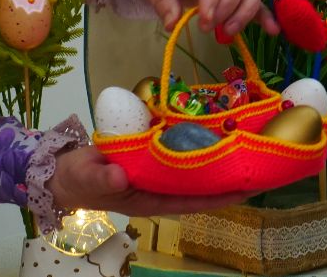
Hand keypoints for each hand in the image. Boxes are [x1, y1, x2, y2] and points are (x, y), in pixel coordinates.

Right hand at [52, 145, 254, 216]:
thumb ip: (103, 179)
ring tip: (250, 141)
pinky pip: (182, 149)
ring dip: (220, 157)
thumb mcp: (87, 178)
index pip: (195, 200)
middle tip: (264, 159)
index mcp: (152, 199)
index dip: (223, 195)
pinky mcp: (153, 154)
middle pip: (204, 184)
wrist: (63, 171)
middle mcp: (162, 187)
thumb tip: (120, 177)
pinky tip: (217, 126)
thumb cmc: (78, 179)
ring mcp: (159, 171)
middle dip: (232, 175)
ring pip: (197, 167)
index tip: (251, 187)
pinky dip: (199, 140)